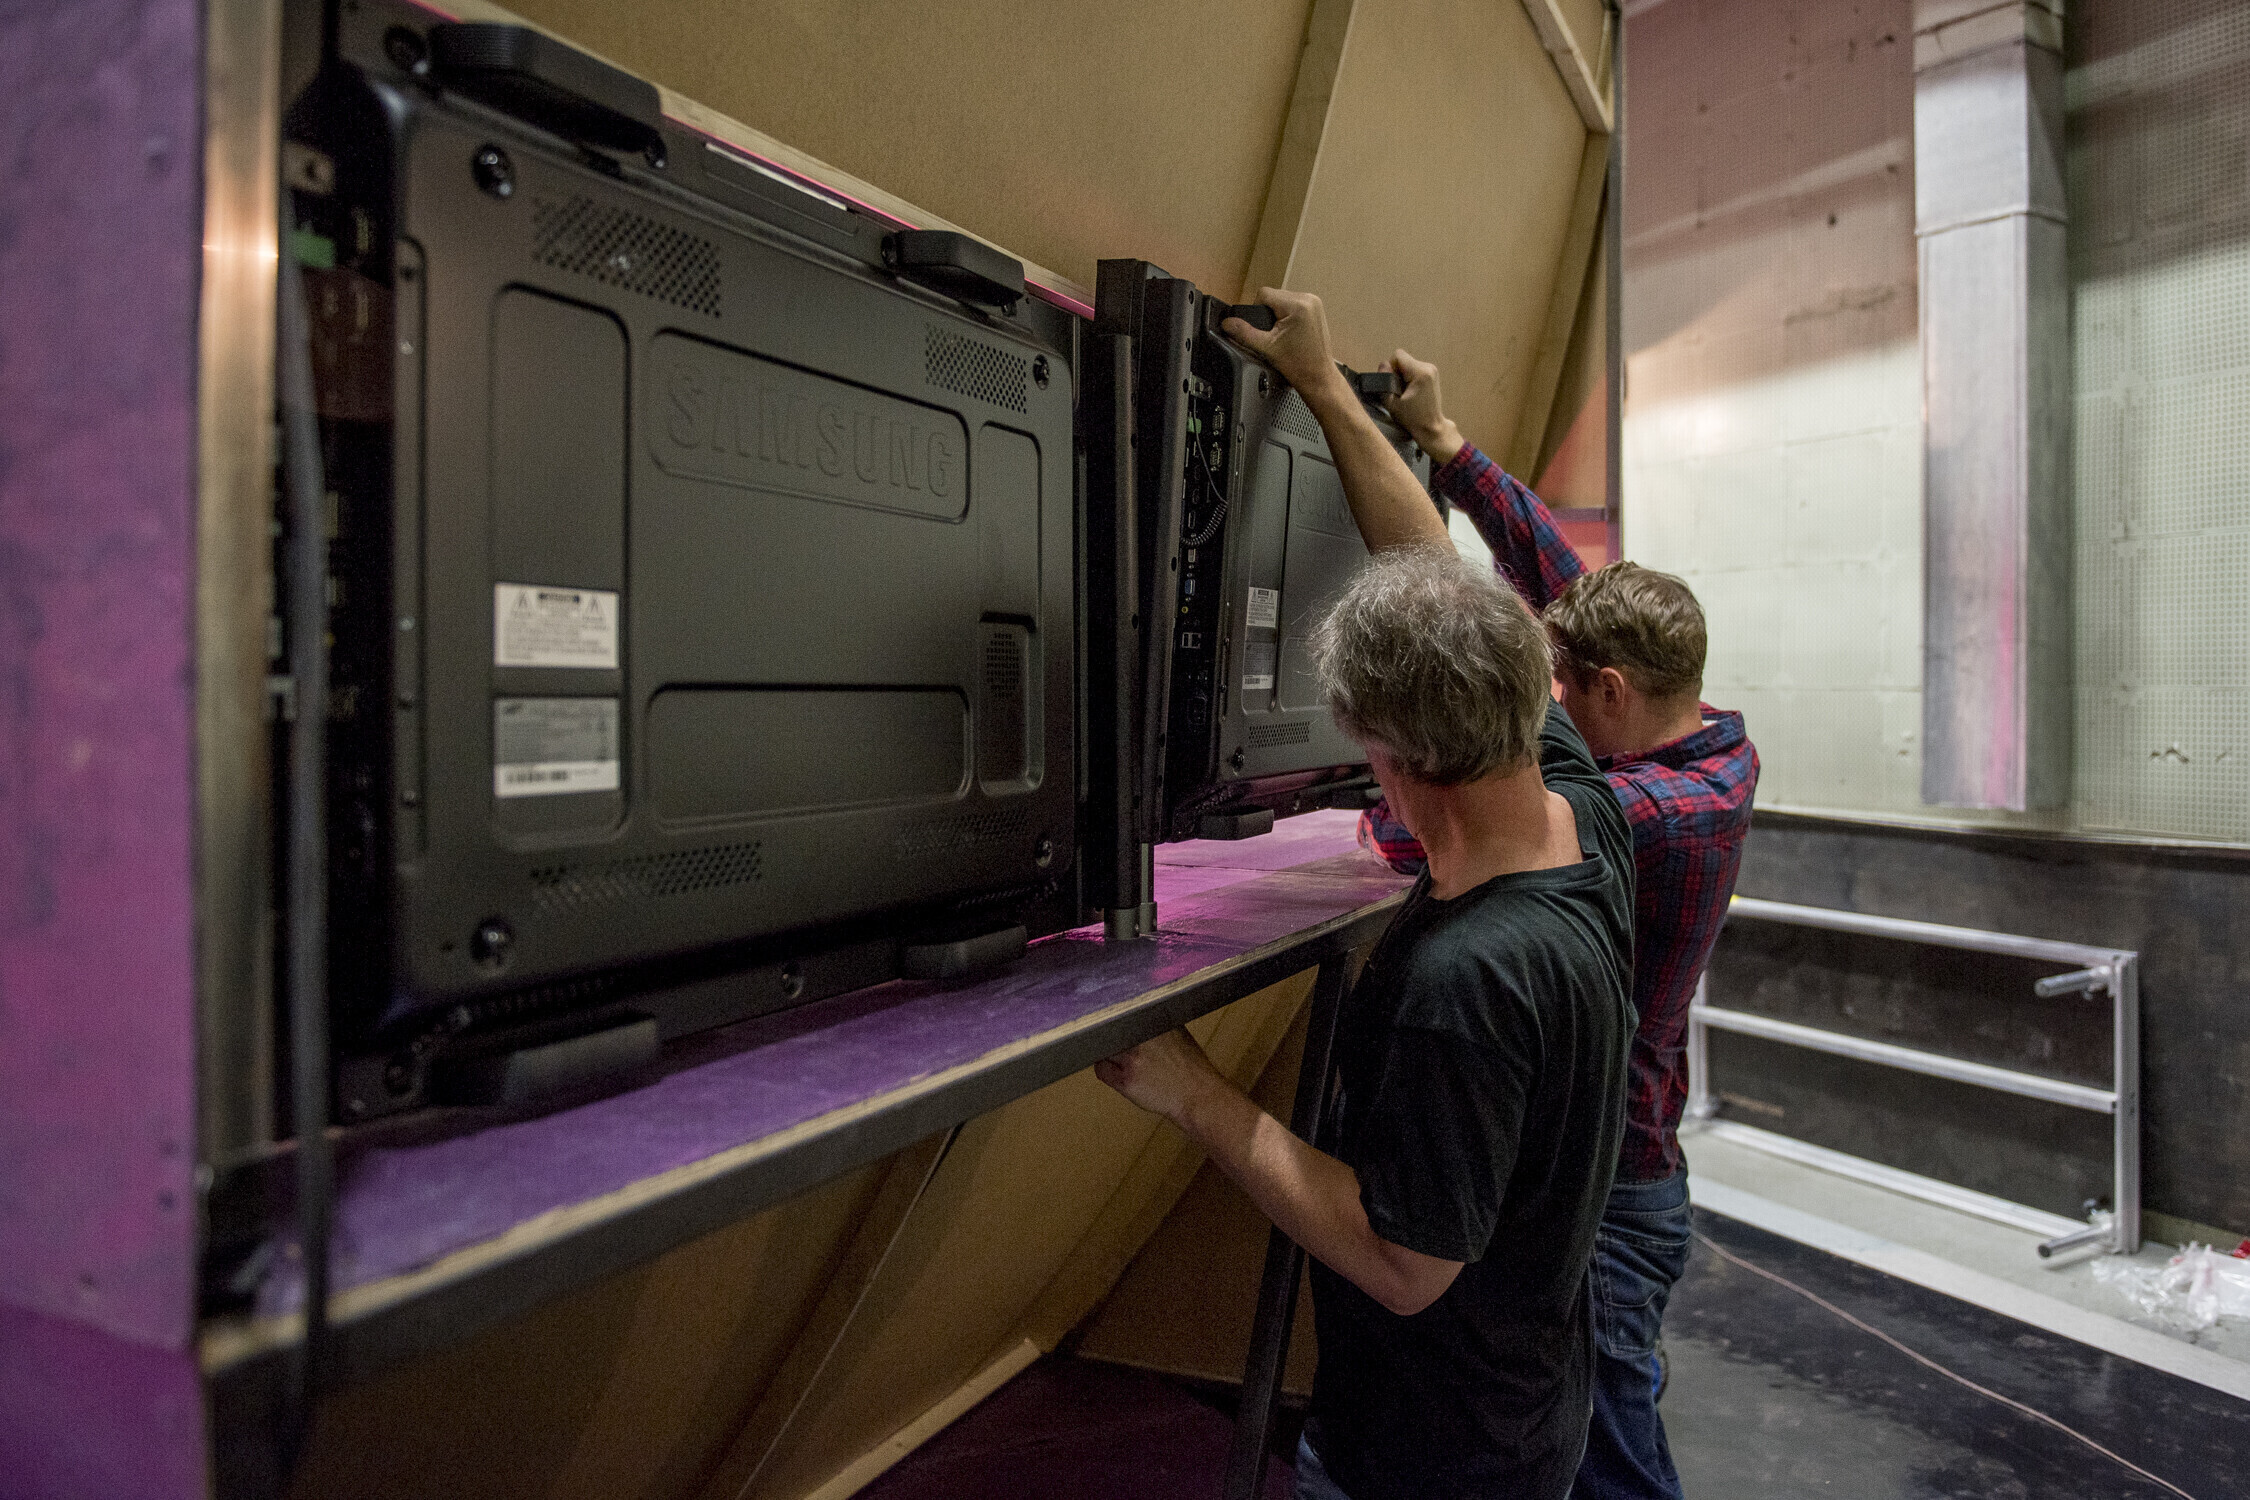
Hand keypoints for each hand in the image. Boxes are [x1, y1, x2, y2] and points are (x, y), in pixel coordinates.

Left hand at [1095, 1026, 1226, 1122]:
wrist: (1197, 1093)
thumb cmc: (1189, 1065)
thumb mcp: (1177, 1032)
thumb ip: (1154, 1021)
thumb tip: (1132, 1014)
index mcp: (1151, 1022)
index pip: (1119, 1012)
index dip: (1114, 1020)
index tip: (1113, 1023)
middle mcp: (1140, 1038)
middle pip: (1106, 1030)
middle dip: (1110, 1036)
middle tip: (1117, 1043)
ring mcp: (1131, 1059)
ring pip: (1102, 1050)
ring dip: (1107, 1053)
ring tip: (1121, 1060)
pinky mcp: (1125, 1080)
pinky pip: (1102, 1070)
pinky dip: (1106, 1070)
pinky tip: (1119, 1073)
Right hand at [1222, 288, 1350, 406]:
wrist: (1318, 377)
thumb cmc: (1299, 365)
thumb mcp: (1266, 348)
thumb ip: (1244, 333)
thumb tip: (1227, 323)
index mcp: (1297, 305)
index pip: (1264, 293)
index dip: (1256, 311)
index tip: (1264, 329)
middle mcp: (1308, 299)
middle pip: (1273, 296)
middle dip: (1268, 314)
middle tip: (1274, 335)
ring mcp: (1315, 302)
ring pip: (1282, 299)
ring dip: (1277, 314)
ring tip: (1282, 334)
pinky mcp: (1317, 308)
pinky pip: (1293, 304)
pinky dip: (1287, 315)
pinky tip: (1290, 331)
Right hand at [1385, 349, 1463, 463]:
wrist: (1431, 427)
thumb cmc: (1411, 419)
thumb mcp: (1391, 403)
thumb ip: (1383, 382)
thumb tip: (1383, 366)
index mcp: (1420, 372)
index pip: (1397, 355)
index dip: (1390, 368)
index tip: (1391, 384)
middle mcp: (1428, 366)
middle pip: (1403, 359)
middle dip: (1396, 372)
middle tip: (1397, 391)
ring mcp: (1432, 370)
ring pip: (1408, 364)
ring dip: (1402, 376)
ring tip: (1404, 393)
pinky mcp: (1432, 374)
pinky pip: (1414, 369)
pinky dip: (1408, 378)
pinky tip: (1410, 392)